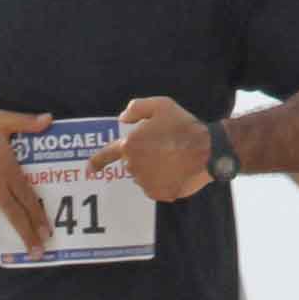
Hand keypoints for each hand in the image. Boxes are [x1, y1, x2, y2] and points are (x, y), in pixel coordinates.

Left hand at [87, 96, 211, 200]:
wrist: (208, 150)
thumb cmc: (184, 126)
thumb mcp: (161, 105)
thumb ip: (137, 109)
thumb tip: (122, 119)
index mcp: (131, 146)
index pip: (107, 155)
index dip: (97, 162)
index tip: (90, 170)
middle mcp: (134, 167)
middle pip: (133, 164)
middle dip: (145, 157)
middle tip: (166, 148)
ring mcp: (146, 183)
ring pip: (145, 177)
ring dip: (154, 170)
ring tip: (175, 159)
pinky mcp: (160, 194)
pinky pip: (157, 188)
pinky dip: (165, 181)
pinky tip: (178, 170)